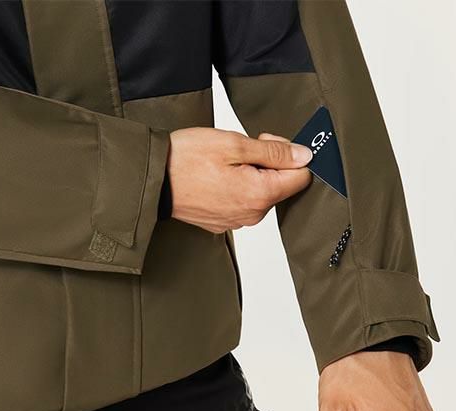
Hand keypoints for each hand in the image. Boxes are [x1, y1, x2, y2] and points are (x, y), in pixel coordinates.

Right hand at [168, 128, 311, 232]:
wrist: (151, 181)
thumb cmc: (186, 159)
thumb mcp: (234, 144)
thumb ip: (274, 152)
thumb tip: (304, 156)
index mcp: (260, 195)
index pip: (301, 177)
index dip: (289, 155)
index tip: (266, 143)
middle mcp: (252, 215)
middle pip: (280, 186)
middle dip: (268, 164)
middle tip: (240, 149)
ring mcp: (237, 222)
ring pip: (260, 194)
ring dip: (251, 175)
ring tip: (222, 164)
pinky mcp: (223, 223)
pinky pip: (241, 203)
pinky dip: (235, 188)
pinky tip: (215, 177)